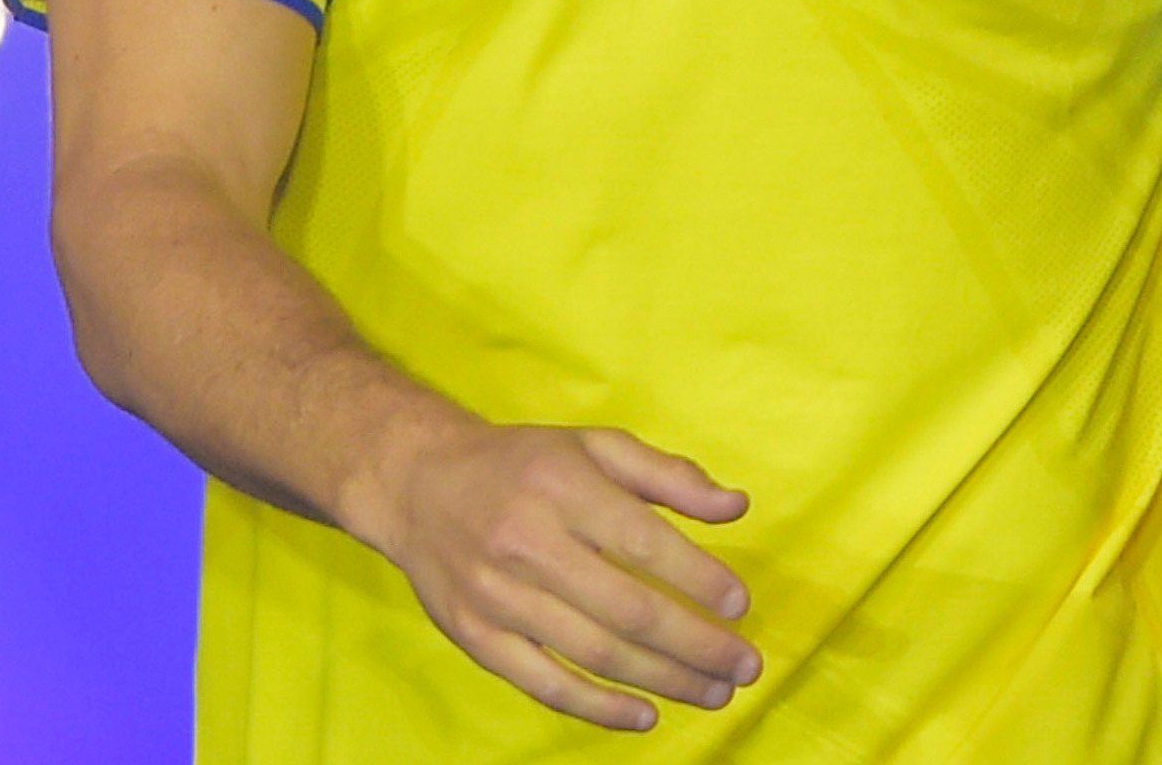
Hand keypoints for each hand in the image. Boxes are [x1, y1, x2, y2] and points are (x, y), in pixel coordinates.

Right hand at [350, 420, 763, 732]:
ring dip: (663, 680)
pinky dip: (598, 707)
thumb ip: (668, 475)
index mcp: (563, 487)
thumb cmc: (522, 464)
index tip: (740, 605)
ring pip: (594, 652)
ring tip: (714, 691)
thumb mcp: (594, 446)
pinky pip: (545, 684)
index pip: (642, 542)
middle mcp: (528, 543)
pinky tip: (646, 715)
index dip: (698, 578)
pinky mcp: (476, 637)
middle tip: (744, 666)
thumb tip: (736, 508)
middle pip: (626, 608)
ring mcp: (498, 597)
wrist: (417, 484)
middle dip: (696, 644)